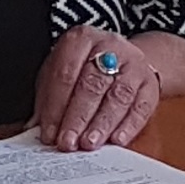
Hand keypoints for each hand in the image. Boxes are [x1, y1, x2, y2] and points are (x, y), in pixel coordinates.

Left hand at [33, 26, 170, 149]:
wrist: (124, 59)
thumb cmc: (85, 68)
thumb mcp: (61, 73)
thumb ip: (47, 99)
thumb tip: (34, 128)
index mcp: (81, 39)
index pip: (65, 74)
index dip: (55, 107)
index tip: (49, 133)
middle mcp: (109, 46)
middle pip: (92, 84)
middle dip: (78, 117)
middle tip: (68, 142)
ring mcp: (133, 63)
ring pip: (118, 95)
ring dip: (102, 123)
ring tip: (89, 143)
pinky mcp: (150, 82)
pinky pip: (142, 106)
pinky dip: (129, 125)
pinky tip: (116, 140)